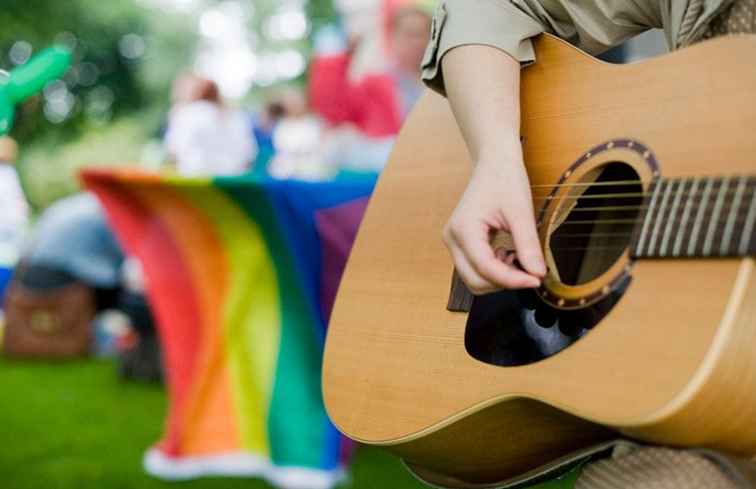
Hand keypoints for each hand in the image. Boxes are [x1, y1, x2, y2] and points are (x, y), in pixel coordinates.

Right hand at [443, 152, 545, 293]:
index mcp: (464, 229)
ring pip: (474, 279)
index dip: (512, 279)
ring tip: (517, 258)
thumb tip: (537, 273)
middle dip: (503, 281)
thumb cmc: (504, 179)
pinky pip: (475, 269)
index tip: (536, 280)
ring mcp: (454, 243)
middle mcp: (453, 239)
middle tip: (529, 271)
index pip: (486, 268)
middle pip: (475, 280)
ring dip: (498, 278)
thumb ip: (528, 245)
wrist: (494, 163)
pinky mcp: (461, 244)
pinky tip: (508, 254)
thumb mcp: (521, 211)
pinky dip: (494, 270)